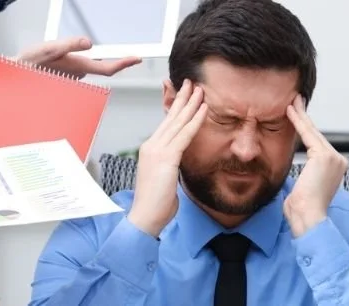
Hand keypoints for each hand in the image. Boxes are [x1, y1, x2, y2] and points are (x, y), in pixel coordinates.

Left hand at [0, 37, 143, 117]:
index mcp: (1, 66)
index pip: (42, 53)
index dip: (66, 48)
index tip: (89, 44)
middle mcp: (12, 77)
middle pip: (63, 68)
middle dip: (95, 64)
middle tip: (123, 64)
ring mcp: (10, 93)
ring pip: (55, 88)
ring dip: (82, 87)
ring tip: (109, 87)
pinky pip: (30, 115)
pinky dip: (48, 118)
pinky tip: (66, 124)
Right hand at [16, 37, 142, 78]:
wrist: (16, 73)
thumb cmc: (30, 63)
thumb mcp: (49, 49)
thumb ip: (70, 45)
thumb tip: (89, 43)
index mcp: (78, 67)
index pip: (107, 68)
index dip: (124, 64)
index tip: (137, 58)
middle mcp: (79, 73)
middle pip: (103, 66)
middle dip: (114, 59)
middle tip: (127, 53)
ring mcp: (74, 74)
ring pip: (91, 64)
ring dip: (96, 57)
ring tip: (97, 50)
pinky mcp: (68, 73)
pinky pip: (81, 64)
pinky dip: (83, 58)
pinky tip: (78, 52)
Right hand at [127, 80, 206, 236]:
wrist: (145, 216)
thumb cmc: (155, 203)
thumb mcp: (165, 178)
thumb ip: (171, 167)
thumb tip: (179, 164)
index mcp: (150, 149)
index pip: (166, 123)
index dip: (175, 107)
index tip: (183, 95)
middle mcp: (152, 145)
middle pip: (170, 117)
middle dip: (182, 98)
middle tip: (191, 83)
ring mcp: (157, 150)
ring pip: (178, 121)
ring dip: (191, 104)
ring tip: (201, 90)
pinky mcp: (166, 157)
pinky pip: (185, 134)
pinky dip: (195, 120)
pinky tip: (203, 109)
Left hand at [283, 96, 346, 236]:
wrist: (308, 217)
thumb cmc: (303, 209)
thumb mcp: (304, 187)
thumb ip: (305, 175)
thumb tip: (298, 173)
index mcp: (335, 168)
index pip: (317, 144)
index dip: (307, 130)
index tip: (298, 117)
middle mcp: (338, 161)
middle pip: (317, 135)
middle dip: (305, 118)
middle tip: (296, 101)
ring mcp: (333, 157)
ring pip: (313, 132)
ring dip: (301, 116)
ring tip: (292, 102)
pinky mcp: (324, 156)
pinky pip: (307, 134)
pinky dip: (298, 121)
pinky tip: (290, 111)